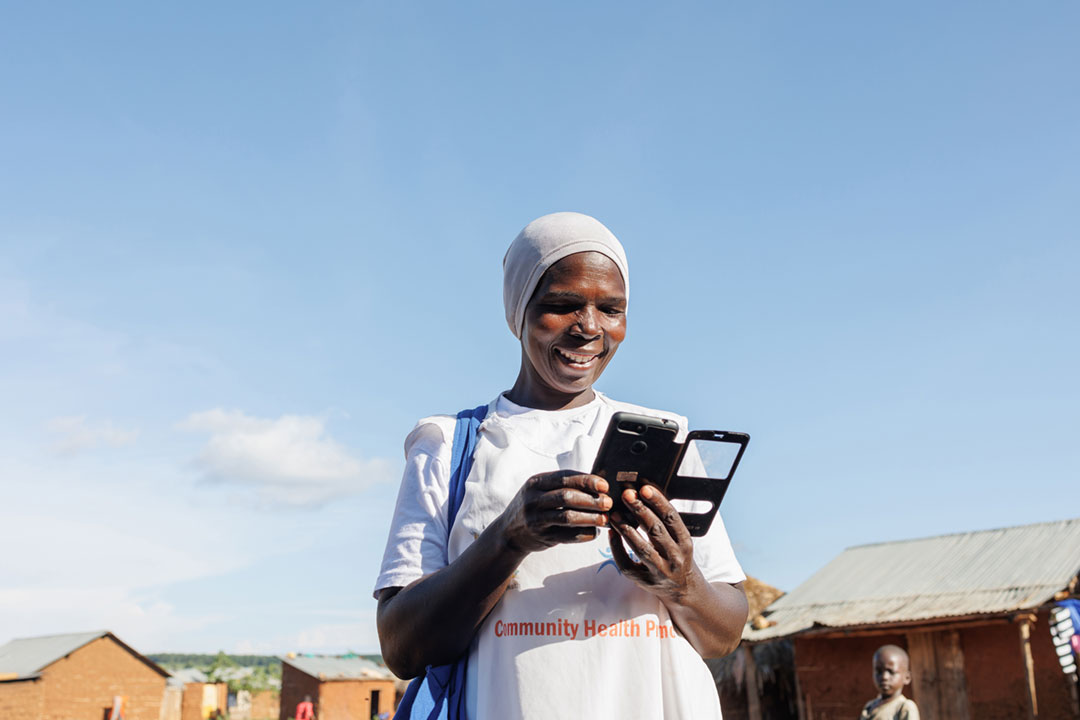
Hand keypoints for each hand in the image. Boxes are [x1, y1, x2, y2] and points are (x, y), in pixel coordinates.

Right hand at [497, 470, 611, 553]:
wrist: (509, 532)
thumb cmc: (534, 507)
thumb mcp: (539, 491)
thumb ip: (562, 486)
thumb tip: (598, 485)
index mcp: (535, 482)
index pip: (564, 477)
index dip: (586, 481)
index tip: (604, 485)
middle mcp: (533, 499)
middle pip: (567, 497)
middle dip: (591, 499)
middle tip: (608, 503)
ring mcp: (536, 519)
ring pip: (567, 517)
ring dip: (590, 518)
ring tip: (605, 519)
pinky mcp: (542, 537)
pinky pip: (567, 536)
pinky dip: (584, 534)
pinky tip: (595, 532)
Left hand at [608, 484, 702, 602]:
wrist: (683, 590)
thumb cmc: (677, 557)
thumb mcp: (680, 541)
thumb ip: (666, 523)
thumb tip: (644, 495)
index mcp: (685, 543)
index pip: (672, 518)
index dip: (658, 502)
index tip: (645, 489)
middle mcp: (675, 557)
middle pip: (656, 531)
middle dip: (640, 511)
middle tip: (627, 495)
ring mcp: (660, 571)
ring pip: (641, 548)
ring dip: (626, 529)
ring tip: (614, 514)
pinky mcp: (644, 581)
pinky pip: (627, 564)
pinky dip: (617, 548)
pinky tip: (611, 533)